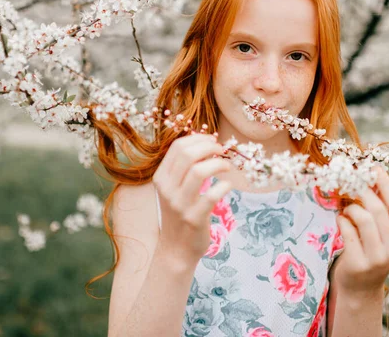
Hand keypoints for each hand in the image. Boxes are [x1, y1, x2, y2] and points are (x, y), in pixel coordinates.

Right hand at [153, 133, 232, 265]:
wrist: (176, 249)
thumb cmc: (180, 214)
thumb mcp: (174, 190)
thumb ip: (184, 169)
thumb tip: (207, 144)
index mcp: (161, 178)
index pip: (177, 147)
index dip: (198, 139)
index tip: (212, 140)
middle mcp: (167, 189)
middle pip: (188, 155)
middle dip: (209, 147)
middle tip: (222, 151)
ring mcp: (179, 204)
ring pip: (199, 171)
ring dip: (218, 164)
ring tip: (227, 167)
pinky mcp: (194, 218)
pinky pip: (212, 195)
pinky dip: (224, 186)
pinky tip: (228, 186)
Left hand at [333, 166, 388, 294]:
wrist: (361, 287)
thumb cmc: (371, 252)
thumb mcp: (384, 234)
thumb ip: (382, 212)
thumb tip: (373, 178)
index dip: (385, 184)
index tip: (374, 168)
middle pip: (378, 209)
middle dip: (362, 191)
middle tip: (351, 184)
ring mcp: (377, 257)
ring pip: (363, 218)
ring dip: (350, 207)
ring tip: (347, 209)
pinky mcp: (358, 262)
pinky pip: (347, 231)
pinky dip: (341, 220)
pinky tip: (341, 220)